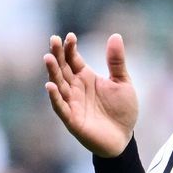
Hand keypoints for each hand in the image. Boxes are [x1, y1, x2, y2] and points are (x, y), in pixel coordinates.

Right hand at [43, 32, 137, 157]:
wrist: (124, 137)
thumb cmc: (122, 109)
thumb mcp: (123, 82)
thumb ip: (116, 61)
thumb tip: (115, 35)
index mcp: (86, 77)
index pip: (74, 59)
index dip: (70, 48)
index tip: (70, 36)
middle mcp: (76, 88)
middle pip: (63, 68)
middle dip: (58, 54)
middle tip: (54, 39)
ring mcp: (72, 103)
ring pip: (59, 85)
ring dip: (53, 72)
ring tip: (48, 57)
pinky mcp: (72, 119)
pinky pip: (60, 107)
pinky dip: (55, 97)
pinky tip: (50, 85)